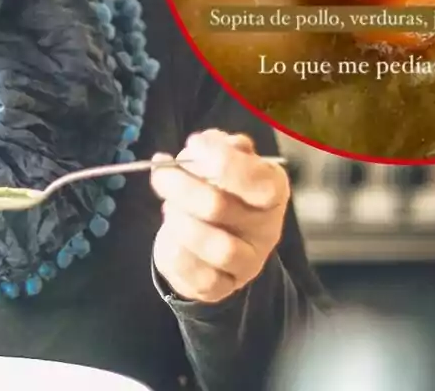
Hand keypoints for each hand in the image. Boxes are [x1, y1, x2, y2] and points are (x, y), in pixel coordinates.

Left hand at [150, 129, 289, 303]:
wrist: (210, 234)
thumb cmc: (219, 188)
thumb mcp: (222, 159)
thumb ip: (217, 146)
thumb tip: (203, 146)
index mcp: (272, 190)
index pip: (259, 181)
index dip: (223, 162)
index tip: (193, 146)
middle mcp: (267, 229)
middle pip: (222, 208)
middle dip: (182, 188)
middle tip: (161, 175)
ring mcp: (249, 262)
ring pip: (217, 248)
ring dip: (181, 223)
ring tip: (169, 209)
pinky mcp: (223, 287)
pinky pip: (200, 278)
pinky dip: (176, 254)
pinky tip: (170, 237)